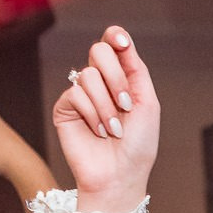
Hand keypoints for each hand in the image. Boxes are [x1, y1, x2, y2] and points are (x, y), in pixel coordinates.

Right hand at [53, 27, 158, 211]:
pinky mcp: (65, 109)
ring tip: (113, 129)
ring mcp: (81, 95)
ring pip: (88, 75)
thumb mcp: (147, 104)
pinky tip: (98, 132)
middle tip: (126, 104)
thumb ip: (136, 70)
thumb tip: (122, 39)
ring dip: (106, 105)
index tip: (122, 42)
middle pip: (98, 51)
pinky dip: (92, 114)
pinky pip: (75, 94)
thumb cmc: (138, 145)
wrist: (120, 175)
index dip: (116, 36)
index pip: (113, 45)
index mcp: (122, 79)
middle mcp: (100, 83)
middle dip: (116, 77)